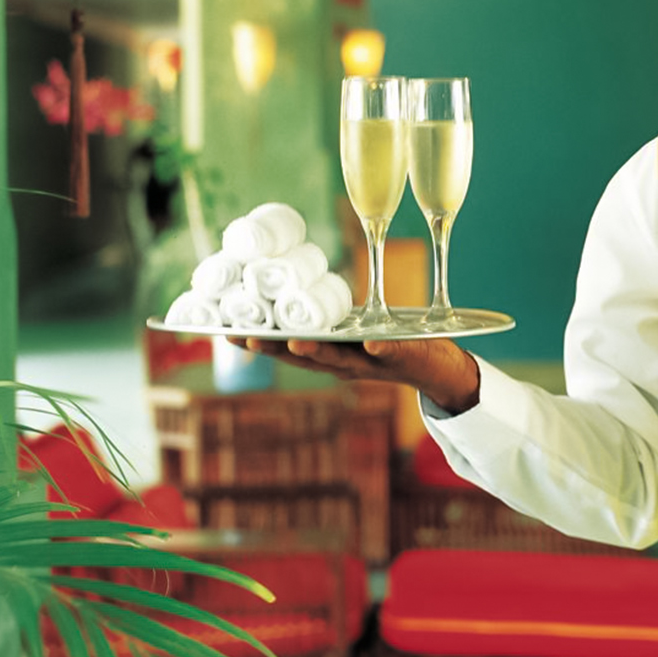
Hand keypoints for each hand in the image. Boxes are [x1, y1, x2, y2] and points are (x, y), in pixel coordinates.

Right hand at [238, 336, 480, 414]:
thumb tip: (290, 288)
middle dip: (274, 348)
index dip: (258, 341)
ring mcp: (371, 363)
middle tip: (243, 337)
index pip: (287, 349)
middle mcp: (344, 364)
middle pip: (304, 358)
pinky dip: (379, 346)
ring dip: (318, 351)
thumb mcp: (351, 331)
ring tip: (295, 341)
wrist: (434, 368)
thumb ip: (326, 318)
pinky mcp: (401, 356)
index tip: (224, 331)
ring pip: (340, 358)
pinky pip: (390, 350)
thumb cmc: (387, 343)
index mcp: (329, 354)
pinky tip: (370, 341)